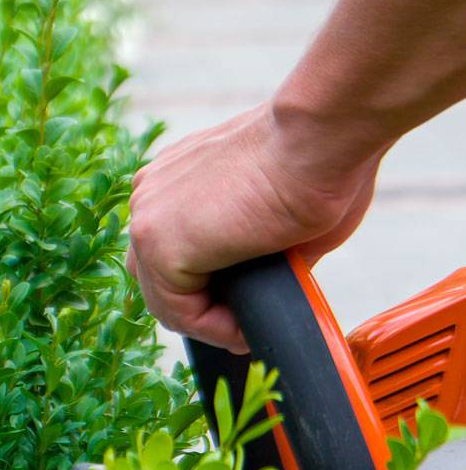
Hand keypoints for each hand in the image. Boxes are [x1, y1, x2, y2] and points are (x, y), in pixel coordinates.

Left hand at [126, 102, 383, 352]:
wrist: (322, 136)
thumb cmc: (320, 162)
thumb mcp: (276, 213)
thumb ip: (257, 248)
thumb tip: (271, 282)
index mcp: (173, 181)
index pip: (168, 251)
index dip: (201, 291)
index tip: (241, 311)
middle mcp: (150, 195)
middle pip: (157, 277)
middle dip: (200, 310)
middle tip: (242, 328)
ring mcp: (148, 218)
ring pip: (164, 297)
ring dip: (206, 324)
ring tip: (247, 333)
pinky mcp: (159, 243)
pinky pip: (177, 310)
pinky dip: (210, 329)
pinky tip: (243, 331)